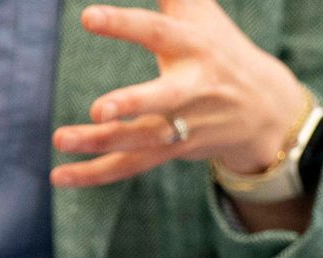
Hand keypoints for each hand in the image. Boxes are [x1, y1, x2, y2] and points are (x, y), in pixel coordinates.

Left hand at [51, 0, 308, 188]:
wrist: (264, 110)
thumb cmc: (219, 47)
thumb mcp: (200, 12)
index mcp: (194, 48)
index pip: (158, 32)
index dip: (124, 25)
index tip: (87, 17)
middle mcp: (191, 90)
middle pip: (163, 100)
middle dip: (133, 105)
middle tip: (99, 109)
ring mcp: (182, 125)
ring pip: (140, 139)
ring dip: (99, 143)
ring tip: (59, 139)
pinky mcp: (170, 152)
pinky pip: (129, 166)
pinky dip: (94, 174)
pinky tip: (58, 176)